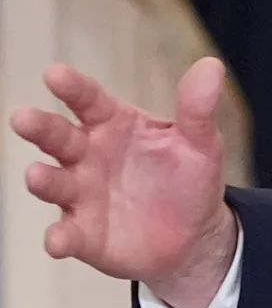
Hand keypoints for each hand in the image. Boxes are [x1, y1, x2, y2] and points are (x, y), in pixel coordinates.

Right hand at [8, 58, 238, 307]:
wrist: (193, 234)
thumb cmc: (188, 178)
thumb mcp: (200, 142)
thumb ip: (197, 108)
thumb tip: (211, 66)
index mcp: (113, 124)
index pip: (89, 100)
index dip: (72, 87)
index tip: (54, 74)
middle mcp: (88, 155)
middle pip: (58, 137)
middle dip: (40, 128)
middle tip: (23, 118)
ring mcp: (81, 195)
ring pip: (54, 183)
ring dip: (43, 180)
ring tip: (37, 175)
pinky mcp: (83, 234)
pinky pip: (67, 234)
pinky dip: (60, 238)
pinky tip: (59, 241)